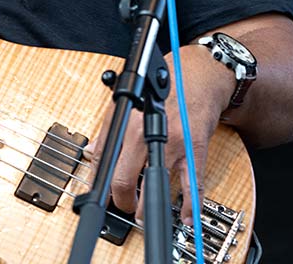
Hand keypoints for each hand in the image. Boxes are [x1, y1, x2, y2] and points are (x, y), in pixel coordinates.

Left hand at [95, 44, 232, 225]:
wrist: (199, 76)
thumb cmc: (164, 84)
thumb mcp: (127, 99)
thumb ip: (109, 129)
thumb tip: (92, 152)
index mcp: (127, 121)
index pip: (104, 159)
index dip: (98, 181)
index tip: (98, 193)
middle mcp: (147, 134)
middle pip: (125, 177)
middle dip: (121, 199)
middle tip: (121, 205)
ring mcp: (173, 144)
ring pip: (154, 184)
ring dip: (147, 206)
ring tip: (142, 216)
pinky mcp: (195, 151)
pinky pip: (192, 184)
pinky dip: (188, 204)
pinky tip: (184, 216)